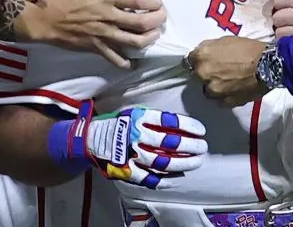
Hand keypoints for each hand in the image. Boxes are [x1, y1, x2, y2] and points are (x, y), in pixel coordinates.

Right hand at [18, 0, 166, 68]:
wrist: (42, 17)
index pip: (138, 2)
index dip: (154, 4)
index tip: (159, 3)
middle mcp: (108, 16)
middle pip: (142, 24)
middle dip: (158, 22)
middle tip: (161, 18)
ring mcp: (103, 34)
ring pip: (133, 42)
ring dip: (148, 40)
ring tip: (153, 35)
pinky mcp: (95, 47)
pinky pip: (115, 58)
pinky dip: (126, 62)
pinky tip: (132, 60)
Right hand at [61, 101, 206, 188]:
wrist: (89, 140)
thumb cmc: (117, 124)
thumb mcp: (134, 113)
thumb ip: (154, 119)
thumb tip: (180, 125)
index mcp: (138, 118)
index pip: (170, 122)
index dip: (188, 126)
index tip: (201, 130)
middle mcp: (135, 136)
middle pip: (170, 143)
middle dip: (191, 146)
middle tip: (202, 147)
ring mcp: (131, 155)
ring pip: (163, 162)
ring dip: (183, 163)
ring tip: (195, 161)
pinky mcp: (127, 171)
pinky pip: (149, 178)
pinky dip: (164, 179)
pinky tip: (176, 177)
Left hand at [186, 36, 270, 106]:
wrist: (269, 66)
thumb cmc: (249, 50)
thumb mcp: (226, 40)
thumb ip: (210, 48)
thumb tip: (202, 54)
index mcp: (202, 56)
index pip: (188, 60)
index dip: (198, 60)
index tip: (204, 61)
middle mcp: (204, 74)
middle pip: (198, 75)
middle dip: (206, 73)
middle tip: (221, 69)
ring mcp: (213, 90)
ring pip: (208, 89)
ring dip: (215, 86)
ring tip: (230, 80)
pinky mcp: (224, 102)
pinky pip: (219, 100)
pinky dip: (224, 95)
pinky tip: (235, 88)